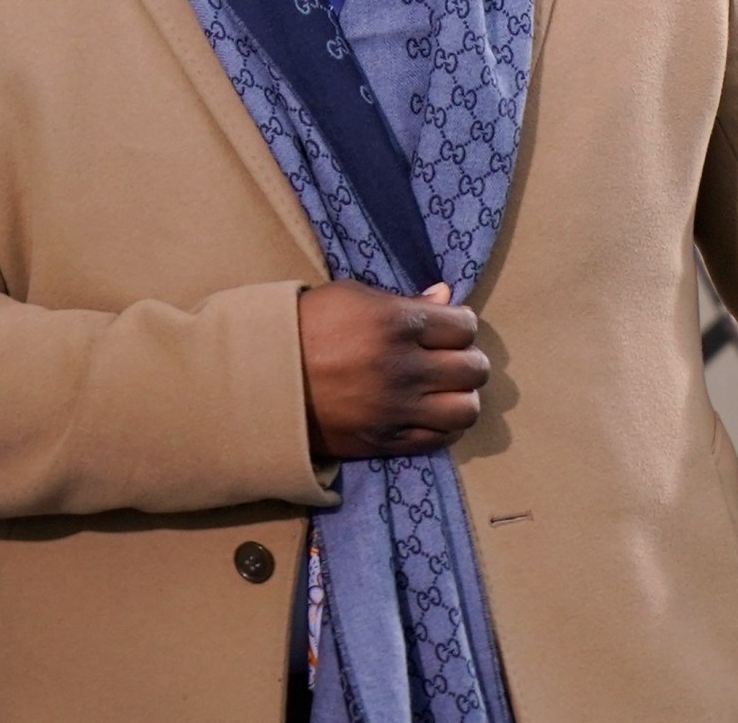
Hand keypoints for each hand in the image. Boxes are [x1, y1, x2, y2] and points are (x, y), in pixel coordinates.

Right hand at [298, 279, 489, 459]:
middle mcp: (403, 367)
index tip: (448, 328)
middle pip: (474, 368)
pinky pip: (442, 439)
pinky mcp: (386, 440)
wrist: (263, 378)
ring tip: (444, 390)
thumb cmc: (306, 326)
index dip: (460, 325)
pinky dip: (444, 425)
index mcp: (395, 323)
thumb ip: (405, 300)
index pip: (465, 326)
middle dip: (466, 359)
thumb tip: (446, 297)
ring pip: (467, 408)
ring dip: (462, 396)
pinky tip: (429, 412)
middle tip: (447, 359)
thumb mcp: (351, 297)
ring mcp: (397, 408)